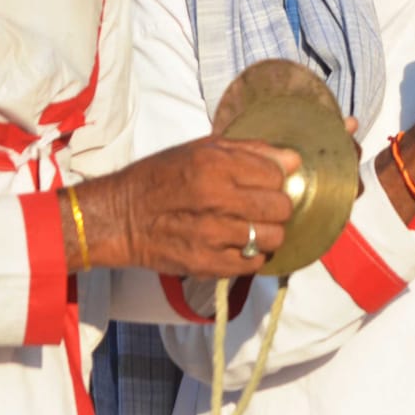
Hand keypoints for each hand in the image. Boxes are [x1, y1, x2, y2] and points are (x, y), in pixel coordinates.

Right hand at [67, 136, 301, 277]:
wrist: (121, 216)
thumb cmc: (162, 176)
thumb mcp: (202, 148)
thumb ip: (250, 151)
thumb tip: (292, 160)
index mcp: (215, 165)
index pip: (276, 174)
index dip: (275, 178)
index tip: (265, 181)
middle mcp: (215, 200)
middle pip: (280, 208)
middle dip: (277, 206)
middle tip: (263, 205)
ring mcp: (212, 236)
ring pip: (272, 238)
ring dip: (268, 233)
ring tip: (252, 226)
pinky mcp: (206, 265)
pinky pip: (253, 264)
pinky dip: (252, 256)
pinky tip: (239, 244)